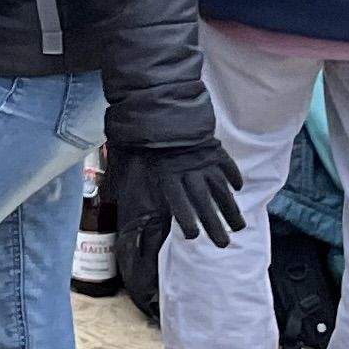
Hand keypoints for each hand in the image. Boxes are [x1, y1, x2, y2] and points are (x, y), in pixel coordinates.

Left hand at [106, 137, 243, 252]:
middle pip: (203, 202)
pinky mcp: (213, 148)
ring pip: (220, 188)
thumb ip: (123, 182)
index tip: (193, 236)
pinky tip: (238, 189)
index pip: (179, 202)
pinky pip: (227, 164)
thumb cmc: (137, 136)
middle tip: (222, 245)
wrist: (155, 104)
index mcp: (166, 173)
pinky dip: (233, 176)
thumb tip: (110, 202)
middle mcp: (187, 169)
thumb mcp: (125, 160)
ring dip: (230, 208)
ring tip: (239, 227)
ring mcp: (203, 159)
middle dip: (214, 225)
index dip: (186, 220)